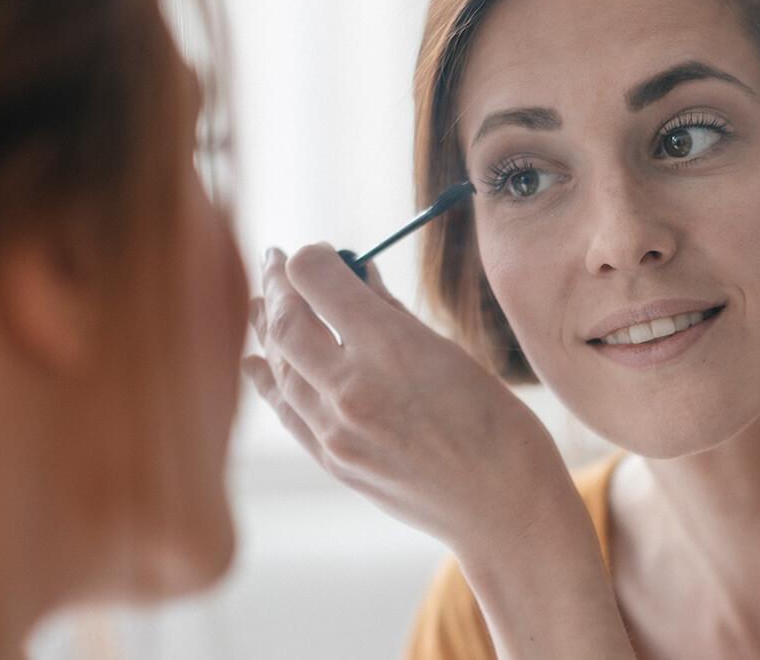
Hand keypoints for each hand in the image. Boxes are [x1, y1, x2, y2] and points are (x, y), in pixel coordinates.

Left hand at [241, 244, 575, 557]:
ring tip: (261, 302)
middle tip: (275, 261)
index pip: (316, 279)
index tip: (317, 251)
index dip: (311, 256)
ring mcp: (336, 431)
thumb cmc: (496, 423)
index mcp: (390, 347)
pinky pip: (287, 410)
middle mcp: (352, 387)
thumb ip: (391, 311)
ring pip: (279, 366)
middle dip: (277, 283)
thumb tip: (358, 271)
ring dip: (267, 328)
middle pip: (287, 321)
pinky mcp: (332, 462)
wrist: (503, 509)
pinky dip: (269, 380)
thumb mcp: (449, 352)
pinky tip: (255, 361)